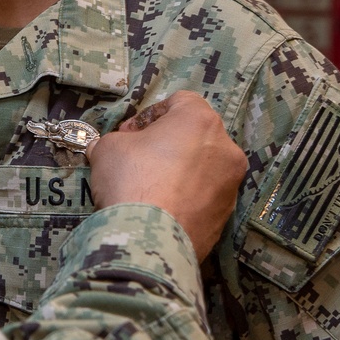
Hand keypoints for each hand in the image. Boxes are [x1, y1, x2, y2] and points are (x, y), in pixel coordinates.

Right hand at [85, 91, 247, 260]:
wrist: (148, 238)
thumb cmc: (131, 179)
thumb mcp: (108, 147)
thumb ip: (117, 140)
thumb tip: (116, 148)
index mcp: (199, 120)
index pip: (179, 101)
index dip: (150, 114)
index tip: (130, 133)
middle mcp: (225, 148)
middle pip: (195, 134)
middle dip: (167, 142)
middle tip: (139, 157)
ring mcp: (230, 184)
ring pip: (202, 166)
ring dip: (179, 169)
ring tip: (150, 186)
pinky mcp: (227, 215)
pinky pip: (203, 195)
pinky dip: (185, 196)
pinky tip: (160, 207)